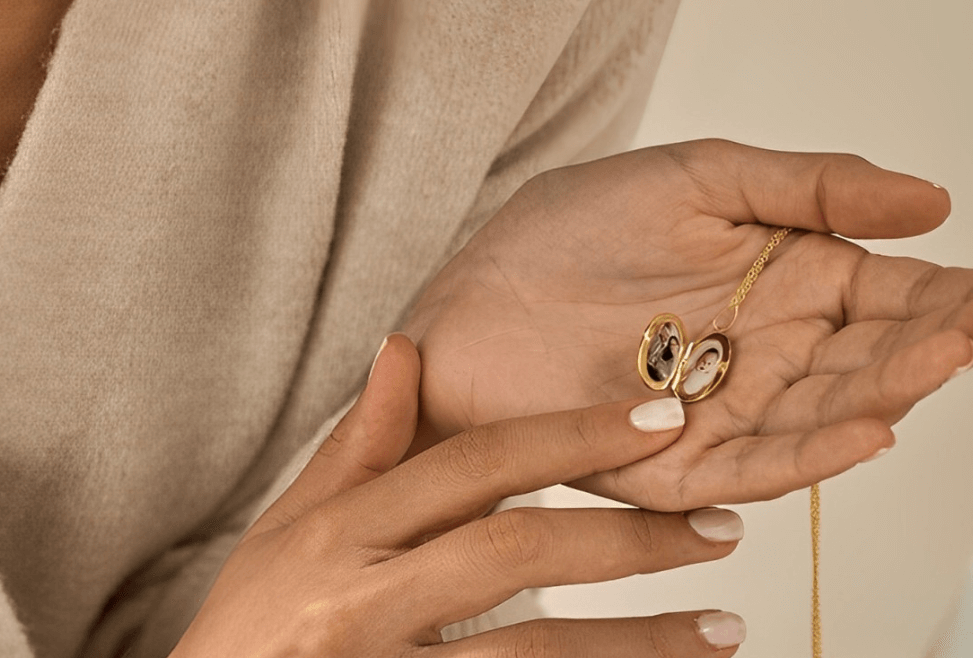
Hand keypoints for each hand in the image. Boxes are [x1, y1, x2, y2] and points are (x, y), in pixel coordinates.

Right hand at [172, 333, 747, 657]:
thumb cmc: (248, 627)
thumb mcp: (289, 527)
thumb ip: (359, 443)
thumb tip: (403, 345)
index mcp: (336, 532)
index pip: (476, 463)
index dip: (575, 434)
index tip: (662, 419)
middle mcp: (358, 599)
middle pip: (516, 550)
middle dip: (629, 537)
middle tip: (721, 525)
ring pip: (532, 656)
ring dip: (641, 644)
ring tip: (725, 628)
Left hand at [404, 139, 972, 510]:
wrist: (472, 299)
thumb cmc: (567, 231)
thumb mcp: (694, 179)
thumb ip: (808, 189)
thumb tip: (930, 199)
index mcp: (779, 278)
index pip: (887, 290)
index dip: (949, 291)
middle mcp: (767, 349)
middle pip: (871, 355)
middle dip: (933, 341)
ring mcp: (729, 408)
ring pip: (828, 411)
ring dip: (888, 390)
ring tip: (938, 358)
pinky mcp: (680, 462)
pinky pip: (759, 463)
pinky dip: (814, 452)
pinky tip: (866, 427)